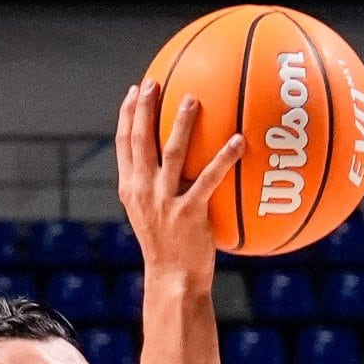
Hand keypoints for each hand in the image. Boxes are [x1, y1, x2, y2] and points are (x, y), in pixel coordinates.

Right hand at [113, 79, 242, 290]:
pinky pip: (209, 179)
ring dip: (181, 123)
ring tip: (192, 99)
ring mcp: (164, 202)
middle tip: (155, 82)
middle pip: (140, 140)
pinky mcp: (189, 213)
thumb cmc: (168, 250)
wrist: (173, 281)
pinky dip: (224, 158)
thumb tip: (175, 163)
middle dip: (145, 108)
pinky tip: (239, 141)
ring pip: (170, 152)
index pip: (124, 145)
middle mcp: (143, 191)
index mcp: (130, 190)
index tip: (135, 91)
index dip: (127, 115)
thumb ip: (157, 188)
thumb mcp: (153, 217)